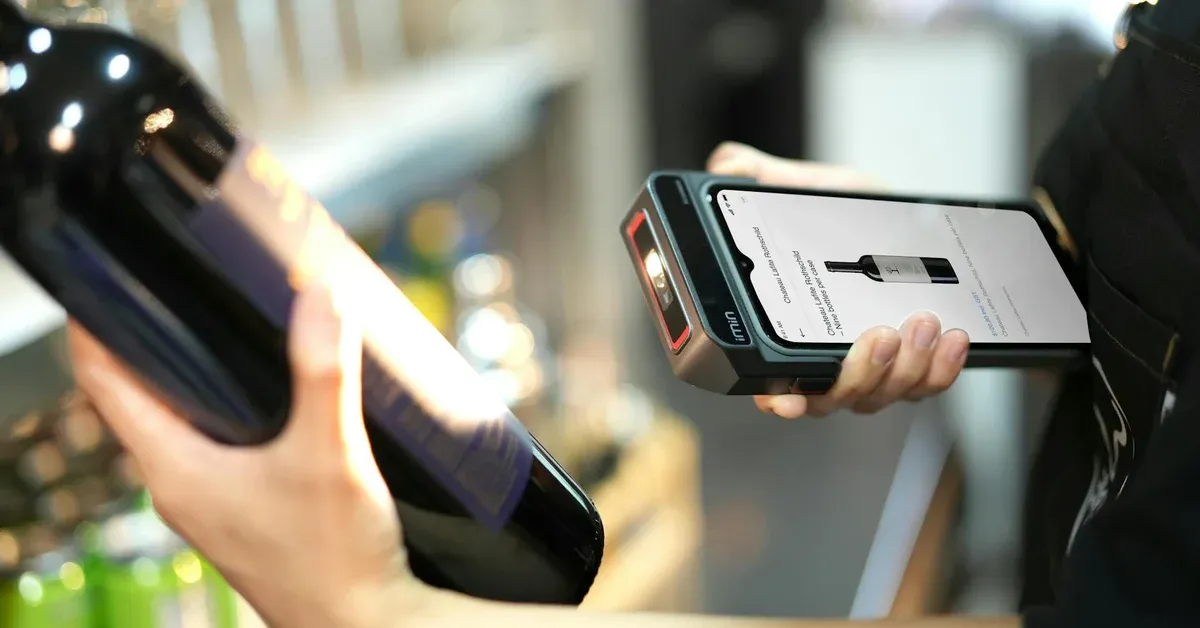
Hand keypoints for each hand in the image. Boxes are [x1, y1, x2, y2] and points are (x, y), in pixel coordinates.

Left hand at [68, 283, 435, 627]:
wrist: (366, 625)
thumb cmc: (336, 555)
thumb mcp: (331, 454)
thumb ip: (323, 372)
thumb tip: (320, 295)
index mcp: (173, 468)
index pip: (103, 379)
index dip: (98, 321)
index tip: (111, 272)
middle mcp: (180, 485)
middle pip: (140, 394)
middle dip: (158, 338)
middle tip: (189, 282)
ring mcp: (210, 503)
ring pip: (182, 420)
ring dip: (198, 375)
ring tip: (231, 325)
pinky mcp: (244, 512)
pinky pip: (217, 445)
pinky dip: (230, 409)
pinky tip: (276, 393)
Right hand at [707, 142, 969, 418]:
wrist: (912, 220)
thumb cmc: (852, 214)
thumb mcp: (809, 190)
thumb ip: (764, 177)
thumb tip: (728, 166)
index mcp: (786, 332)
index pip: (770, 381)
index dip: (775, 396)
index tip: (786, 398)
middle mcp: (824, 363)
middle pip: (832, 398)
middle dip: (859, 374)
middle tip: (880, 334)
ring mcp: (870, 372)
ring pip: (881, 394)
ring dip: (906, 366)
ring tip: (923, 320)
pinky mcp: (913, 368)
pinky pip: (926, 386)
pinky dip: (941, 369)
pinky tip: (952, 337)